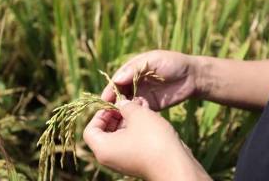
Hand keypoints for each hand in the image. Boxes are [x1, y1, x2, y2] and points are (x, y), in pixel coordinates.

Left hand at [83, 99, 209, 180]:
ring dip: (130, 119)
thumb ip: (125, 105)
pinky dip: (138, 129)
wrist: (177, 166)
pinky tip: (149, 115)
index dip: (100, 114)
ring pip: (121, 135)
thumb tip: (121, 103)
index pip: (90, 129)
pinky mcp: (139, 161)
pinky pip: (132, 142)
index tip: (113, 104)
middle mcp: (110, 157)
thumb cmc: (153, 139)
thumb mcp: (137, 115)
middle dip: (117, 114)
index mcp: (102, 148)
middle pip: (105, 131)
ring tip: (141, 104)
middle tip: (128, 101)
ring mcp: (125, 161)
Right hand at [101, 50, 199, 109]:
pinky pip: (139, 111)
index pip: (117, 80)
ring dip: (123, 110)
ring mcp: (142, 95)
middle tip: (108, 111)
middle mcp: (134, 83)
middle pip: (119, 93)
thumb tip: (116, 80)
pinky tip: (133, 119)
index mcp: (132, 70)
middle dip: (113, 102)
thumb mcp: (153, 60)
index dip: (110, 89)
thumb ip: (134, 69)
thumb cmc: (172, 63)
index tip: (105, 98)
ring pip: (127, 103)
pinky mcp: (151, 105)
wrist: (193, 76)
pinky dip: (135, 115)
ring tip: (119, 117)